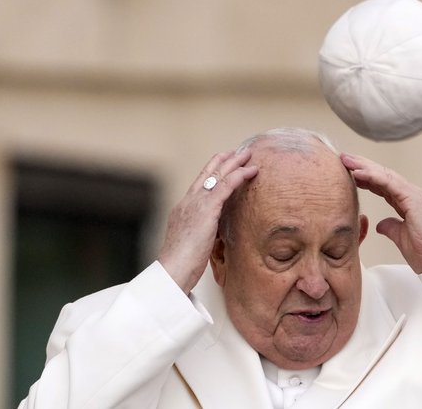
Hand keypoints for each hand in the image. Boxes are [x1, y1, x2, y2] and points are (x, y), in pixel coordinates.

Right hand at [158, 150, 257, 292]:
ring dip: (234, 163)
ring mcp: (195, 204)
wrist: (172, 270)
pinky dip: (239, 175)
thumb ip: (202, 234)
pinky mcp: (206, 210)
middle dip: (222, 161)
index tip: (222, 163)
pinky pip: (225, 186)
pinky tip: (250, 171)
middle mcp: (188, 202)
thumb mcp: (192, 244)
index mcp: (182, 210)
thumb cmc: (181, 265)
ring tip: (248, 155)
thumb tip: (213, 236)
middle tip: (236, 152)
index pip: (198, 184)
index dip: (211, 172)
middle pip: (207, 174)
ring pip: (217, 175)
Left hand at [341, 153, 421, 273]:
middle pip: (383, 175)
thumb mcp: (401, 238)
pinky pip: (389, 183)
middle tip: (344, 159)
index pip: (383, 185)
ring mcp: (414, 195)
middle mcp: (412, 194)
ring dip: (364, 166)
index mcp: (409, 203)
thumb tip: (381, 224)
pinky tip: (357, 172)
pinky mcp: (414, 199)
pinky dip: (372, 176)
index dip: (366, 177)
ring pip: (385, 175)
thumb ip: (391, 227)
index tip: (349, 173)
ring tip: (346, 160)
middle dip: (362, 166)